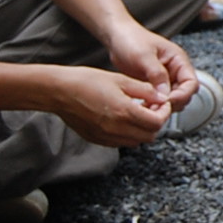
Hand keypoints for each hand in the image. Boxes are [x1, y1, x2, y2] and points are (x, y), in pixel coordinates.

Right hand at [42, 64, 171, 146]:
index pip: (156, 123)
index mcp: (124, 112)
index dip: (164, 113)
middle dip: (155, 122)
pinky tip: (123, 119)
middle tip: (152, 108)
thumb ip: (145, 91)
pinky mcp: (97, 139)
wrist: (59, 91)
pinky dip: (128, 134)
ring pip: (136, 141)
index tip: (162, 103)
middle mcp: (116, 129)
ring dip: (142, 130)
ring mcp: (106, 137)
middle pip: (149, 136)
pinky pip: (121, 143)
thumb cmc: (86, 81)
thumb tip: (162, 98)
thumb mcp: (121, 80)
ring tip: (137, 113)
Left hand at [104, 22, 199, 112]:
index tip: (168, 101)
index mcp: (178, 60)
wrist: (117, 36)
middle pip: (185, 93)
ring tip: (149, 107)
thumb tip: (166, 94)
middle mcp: (175, 70)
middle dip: (174, 102)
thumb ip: (157, 74)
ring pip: (173, 98)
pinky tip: (144, 105)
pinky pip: (160, 98)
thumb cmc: (131, 39)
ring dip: (164, 105)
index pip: (191, 82)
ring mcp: (165, 78)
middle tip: (157, 108)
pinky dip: (155, 104)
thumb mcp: (143, 56)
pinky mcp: (154, 84)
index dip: (183, 94)